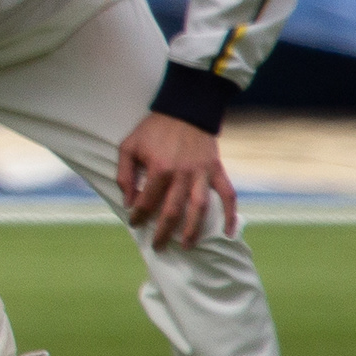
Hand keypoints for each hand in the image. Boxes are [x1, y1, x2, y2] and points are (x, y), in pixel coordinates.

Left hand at [115, 112, 235, 246]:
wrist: (185, 109)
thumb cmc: (153, 129)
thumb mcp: (128, 146)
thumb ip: (124, 175)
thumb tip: (128, 202)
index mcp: (159, 169)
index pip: (146, 202)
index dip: (138, 215)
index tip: (134, 223)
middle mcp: (182, 175)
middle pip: (172, 212)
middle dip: (163, 232)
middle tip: (158, 246)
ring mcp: (201, 173)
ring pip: (199, 209)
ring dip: (193, 230)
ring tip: (186, 246)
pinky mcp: (216, 170)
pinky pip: (227, 195)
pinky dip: (230, 214)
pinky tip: (228, 232)